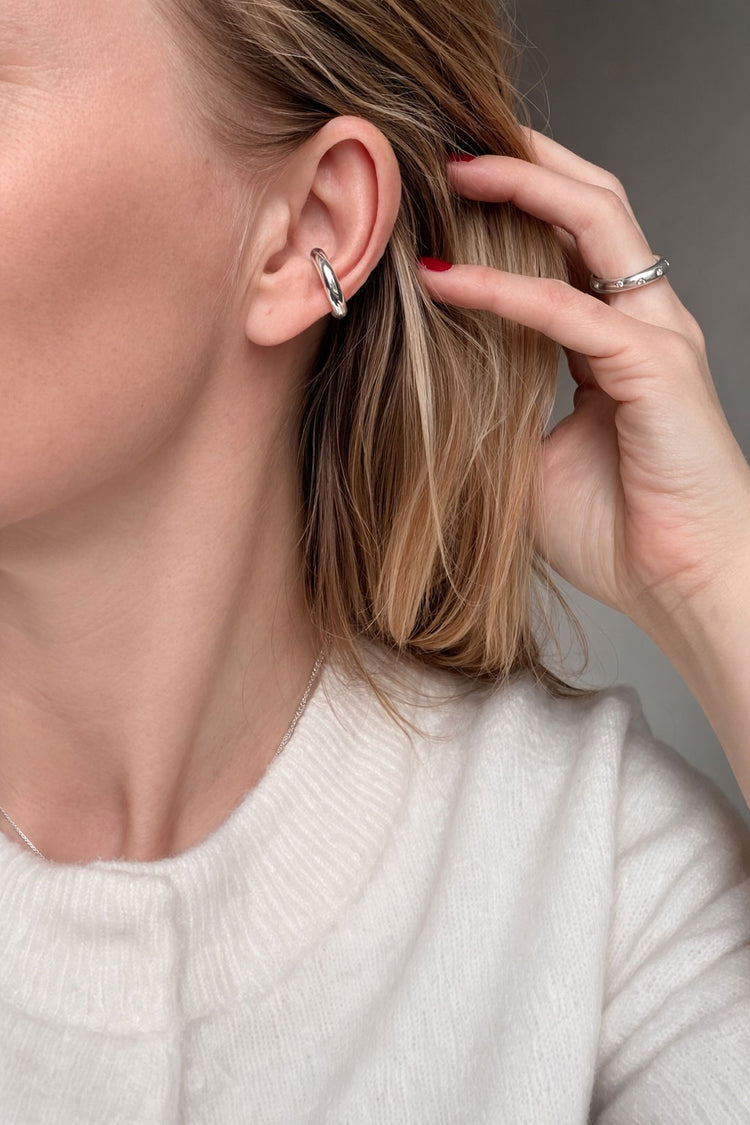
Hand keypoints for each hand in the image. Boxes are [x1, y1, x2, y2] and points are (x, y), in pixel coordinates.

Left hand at [416, 129, 749, 630]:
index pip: (571, 246)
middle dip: (526, 162)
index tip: (447, 190)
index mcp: (617, 340)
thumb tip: (437, 387)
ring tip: (454, 169)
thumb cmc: (621, 530)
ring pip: (596, 222)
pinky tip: (446, 276)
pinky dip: (503, 288)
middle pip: (593, 204)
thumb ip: (500, 408)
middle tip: (450, 146)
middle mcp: (643, 322)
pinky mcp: (653, 365)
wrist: (680, 585)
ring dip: (523, 187)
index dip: (516, 207)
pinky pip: (568, 308)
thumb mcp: (533, 458)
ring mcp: (654, 335)